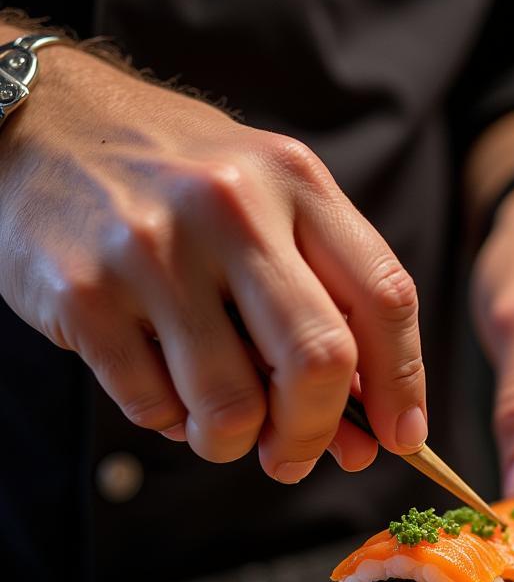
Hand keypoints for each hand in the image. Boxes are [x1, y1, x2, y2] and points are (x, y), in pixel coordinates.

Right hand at [0, 44, 425, 480]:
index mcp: (296, 182)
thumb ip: (324, 306)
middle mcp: (232, 207)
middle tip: (297, 457)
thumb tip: (366, 435)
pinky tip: (165, 389)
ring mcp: (154, 249)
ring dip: (234, 442)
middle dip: (317, 433)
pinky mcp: (84, 293)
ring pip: (232, 405)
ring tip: (220, 425)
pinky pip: (154, 407)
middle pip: (319, 360)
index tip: (401, 437)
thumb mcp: (269, 208)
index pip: (384, 297)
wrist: (44, 124)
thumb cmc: (182, 187)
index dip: (402, 383)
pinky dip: (171, 422)